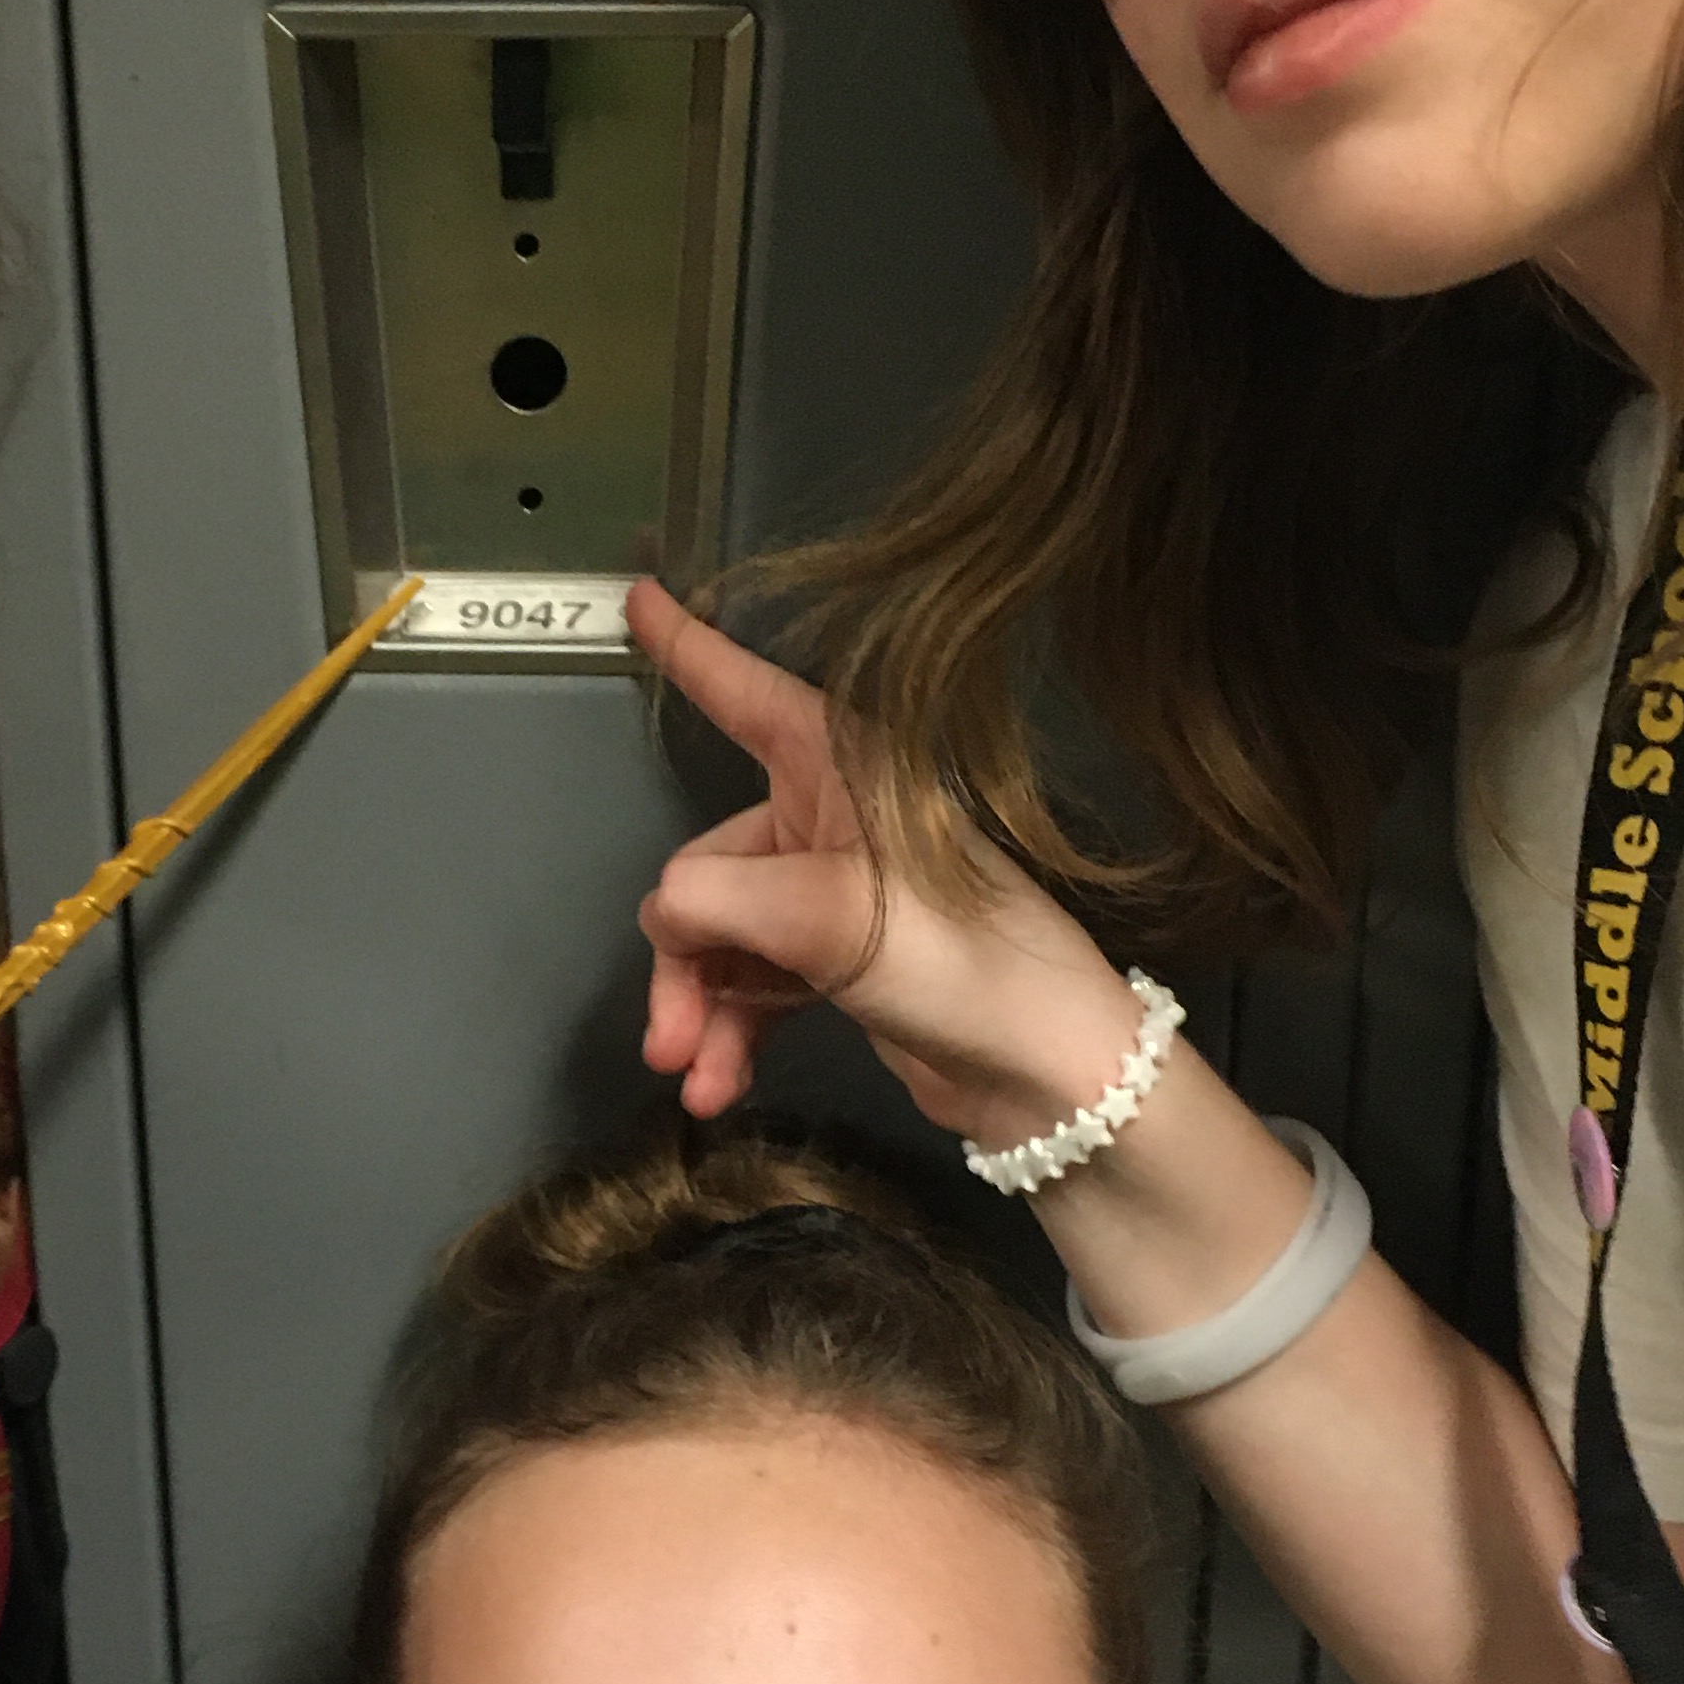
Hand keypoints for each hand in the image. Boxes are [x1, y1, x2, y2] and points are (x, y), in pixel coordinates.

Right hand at [629, 579, 1147, 1148]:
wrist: (1043, 1070)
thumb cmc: (961, 960)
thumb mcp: (825, 914)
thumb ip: (716, 899)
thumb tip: (664, 914)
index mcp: (839, 767)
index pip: (742, 692)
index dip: (687, 648)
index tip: (640, 598)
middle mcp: (833, 817)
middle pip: (708, 867)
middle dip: (681, 956)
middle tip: (670, 1038)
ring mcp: (834, 892)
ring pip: (722, 936)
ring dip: (699, 1008)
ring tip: (692, 1073)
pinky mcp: (839, 961)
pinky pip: (753, 983)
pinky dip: (731, 1031)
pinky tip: (719, 1084)